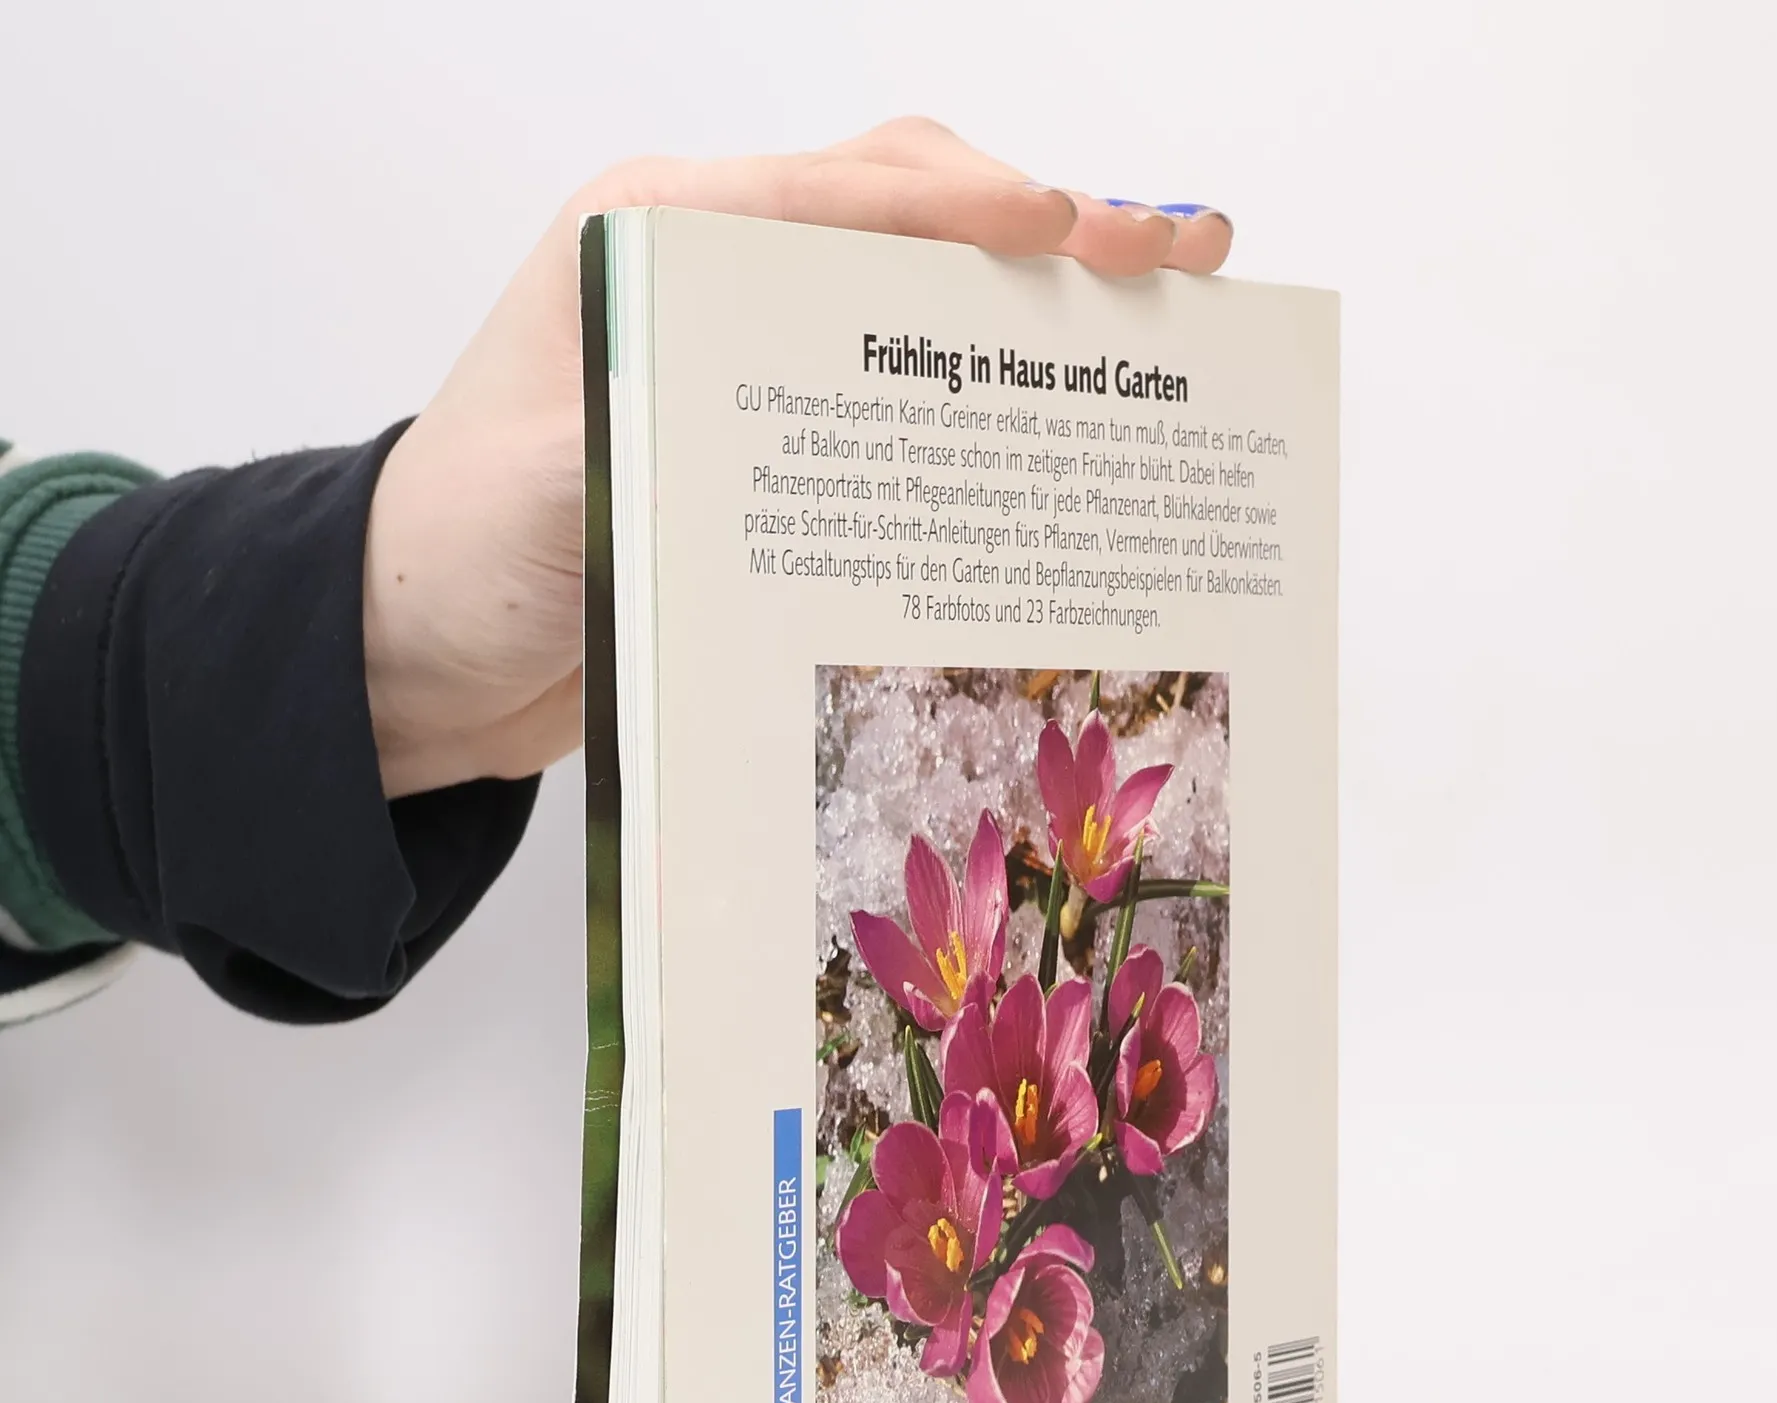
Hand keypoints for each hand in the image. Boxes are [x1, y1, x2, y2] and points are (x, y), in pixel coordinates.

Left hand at [361, 118, 1234, 797]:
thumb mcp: (550, 487)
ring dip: (1036, 297)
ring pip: (917, 286)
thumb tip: (801, 412)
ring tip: (1160, 314)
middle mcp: (709, 271)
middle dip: (1048, 228)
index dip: (970, 210)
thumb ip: (659, 426)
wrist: (410, 646)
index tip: (1081, 239)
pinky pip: (899, 382)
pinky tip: (1065, 412)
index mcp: (650, 238)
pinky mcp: (768, 430)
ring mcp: (745, 346)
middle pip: (906, 211)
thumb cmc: (457, 557)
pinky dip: (988, 384)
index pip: (842, 194)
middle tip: (1178, 258)